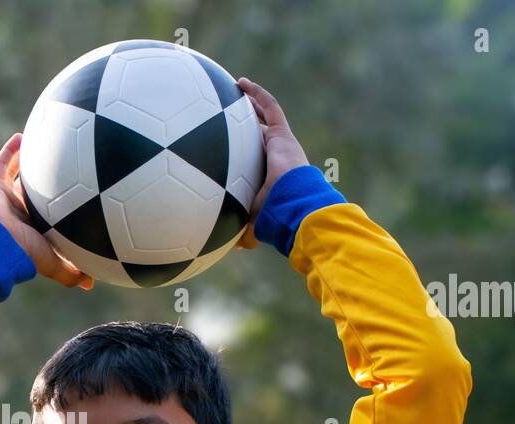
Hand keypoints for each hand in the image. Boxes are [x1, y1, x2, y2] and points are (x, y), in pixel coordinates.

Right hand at [0, 132, 93, 289]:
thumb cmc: (24, 254)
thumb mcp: (53, 264)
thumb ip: (72, 272)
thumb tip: (92, 284)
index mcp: (32, 228)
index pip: (48, 215)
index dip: (58, 206)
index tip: (74, 194)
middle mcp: (19, 211)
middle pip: (33, 192)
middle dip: (44, 182)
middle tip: (61, 165)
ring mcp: (4, 197)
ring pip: (17, 175)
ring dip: (28, 161)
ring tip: (42, 145)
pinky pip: (2, 162)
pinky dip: (11, 149)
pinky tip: (23, 136)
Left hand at [234, 79, 309, 249]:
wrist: (292, 205)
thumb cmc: (273, 219)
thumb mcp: (250, 226)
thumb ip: (237, 232)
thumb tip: (221, 249)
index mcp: (269, 179)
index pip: (253, 163)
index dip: (241, 155)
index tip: (226, 151)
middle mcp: (276, 159)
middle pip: (258, 137)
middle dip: (245, 126)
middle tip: (228, 116)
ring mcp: (281, 145)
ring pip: (264, 118)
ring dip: (250, 104)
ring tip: (233, 90)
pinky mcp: (282, 135)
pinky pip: (269, 108)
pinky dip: (257, 95)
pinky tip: (240, 82)